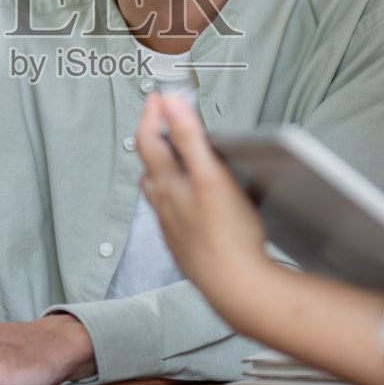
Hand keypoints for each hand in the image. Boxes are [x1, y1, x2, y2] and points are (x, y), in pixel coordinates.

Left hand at [134, 92, 269, 306]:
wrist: (235, 287)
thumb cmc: (226, 234)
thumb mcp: (210, 175)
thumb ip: (188, 136)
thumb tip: (170, 102)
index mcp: (168, 184)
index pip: (148, 140)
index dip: (151, 115)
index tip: (157, 97)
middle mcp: (164, 205)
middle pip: (150, 167)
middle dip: (154, 141)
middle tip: (163, 123)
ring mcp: (173, 228)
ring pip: (159, 194)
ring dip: (163, 172)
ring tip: (176, 161)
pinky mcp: (186, 247)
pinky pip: (173, 217)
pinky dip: (178, 201)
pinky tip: (194, 205)